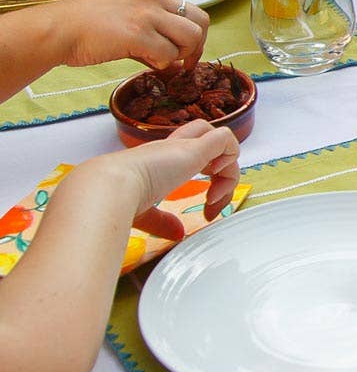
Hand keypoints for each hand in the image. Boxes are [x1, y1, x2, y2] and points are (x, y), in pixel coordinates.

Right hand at [55, 0, 208, 71]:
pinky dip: (161, 64)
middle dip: (196, 46)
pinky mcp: (137, 33)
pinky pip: (169, 55)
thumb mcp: (128, 14)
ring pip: (191, 38)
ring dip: (180, 56)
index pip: (193, 11)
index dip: (195, 36)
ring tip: (159, 60)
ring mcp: (147, 14)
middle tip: (184, 62)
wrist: (58, 29)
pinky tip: (144, 62)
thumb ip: (155, 29)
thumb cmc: (87, 25)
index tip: (187, 52)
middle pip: (200, 22)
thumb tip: (177, 57)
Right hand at [118, 122, 241, 239]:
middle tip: (213, 205)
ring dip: (228, 172)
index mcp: (162, 160)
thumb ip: (161, 221)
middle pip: (213, 147)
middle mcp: (174, 149)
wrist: (109, 189)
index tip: (207, 207)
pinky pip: (225, 138)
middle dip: (224, 177)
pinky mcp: (194, 147)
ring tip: (214, 198)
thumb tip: (177, 233)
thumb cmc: (116, 200)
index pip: (195, 154)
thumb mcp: (143, 213)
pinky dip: (230, 157)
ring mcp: (184, 146)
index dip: (211, 177)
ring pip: (221, 140)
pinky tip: (216, 178)